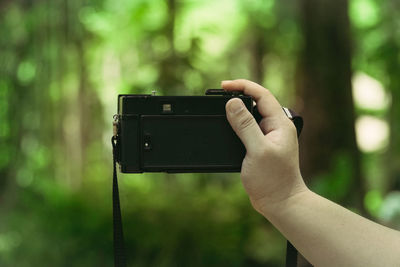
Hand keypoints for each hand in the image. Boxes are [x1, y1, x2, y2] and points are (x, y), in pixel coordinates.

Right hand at [222, 79, 307, 214]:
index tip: (224, 86)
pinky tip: (227, 127)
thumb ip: (245, 125)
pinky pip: (248, 129)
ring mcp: (269, 137)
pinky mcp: (261, 147)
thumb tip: (232, 103)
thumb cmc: (273, 180)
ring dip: (236, 110)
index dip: (243, 86)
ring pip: (251, 116)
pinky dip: (236, 125)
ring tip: (221, 108)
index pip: (262, 95)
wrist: (280, 203)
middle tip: (219, 95)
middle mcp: (276, 128)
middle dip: (238, 95)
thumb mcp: (257, 150)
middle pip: (257, 102)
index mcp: (280, 124)